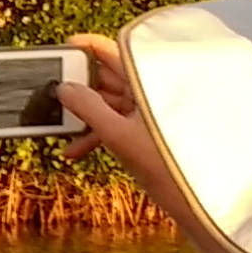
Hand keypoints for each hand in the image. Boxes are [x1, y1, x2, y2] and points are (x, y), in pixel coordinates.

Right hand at [53, 29, 251, 252]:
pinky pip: (113, 125)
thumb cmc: (170, 166)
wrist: (198, 205)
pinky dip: (94, 135)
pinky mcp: (142, 133)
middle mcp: (150, 92)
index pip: (117, 51)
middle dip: (80, 84)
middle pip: (108, 76)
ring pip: (108, 103)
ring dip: (84, 114)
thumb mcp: (121, 136)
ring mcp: (146, 113)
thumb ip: (89, 109)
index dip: (90, 47)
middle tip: (53, 89)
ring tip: (59, 123)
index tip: (65, 47)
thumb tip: (63, 88)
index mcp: (151, 82)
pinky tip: (74, 150)